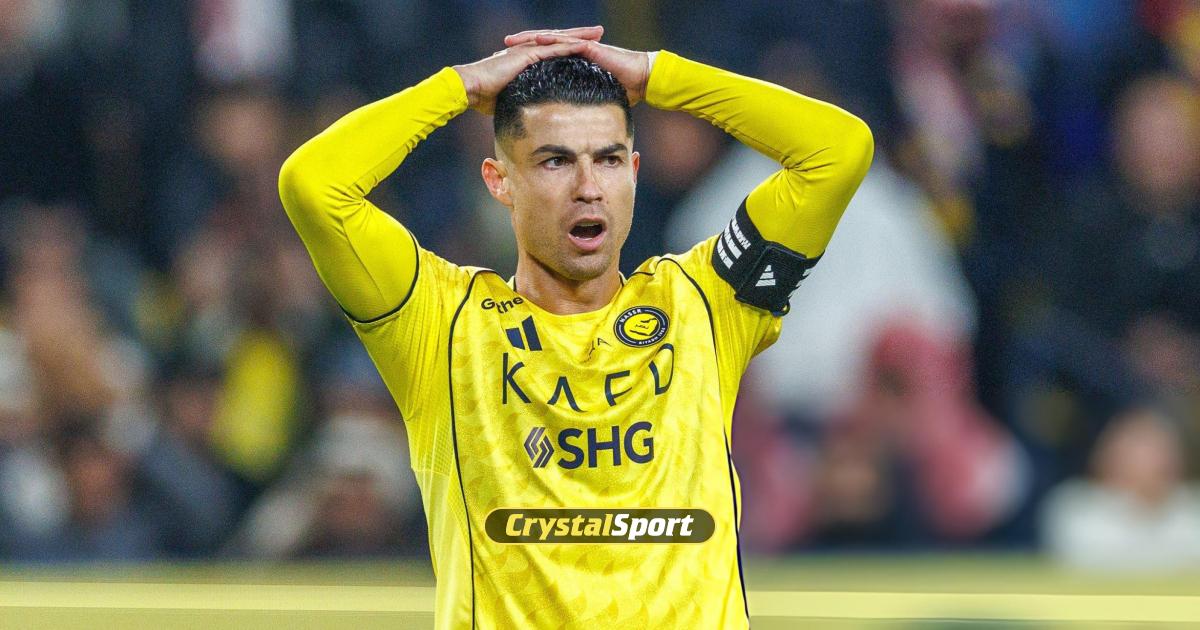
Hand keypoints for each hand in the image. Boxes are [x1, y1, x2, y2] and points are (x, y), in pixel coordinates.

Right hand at [453, 26, 603, 113]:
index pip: (552, 49)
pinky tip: (583, 45)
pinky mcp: (525, 55)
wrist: (470, 88)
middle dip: (580, 35)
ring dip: (579, 36)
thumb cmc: (483, 96)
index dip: (569, 46)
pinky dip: (568, 46)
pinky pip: (551, 49)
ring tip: (597, 33)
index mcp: (525, 59)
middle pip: (559, 40)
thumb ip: (520, 99)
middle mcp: (527, 50)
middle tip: (599, 32)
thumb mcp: (508, 97)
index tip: (587, 46)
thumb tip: (527, 114)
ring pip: (558, 40)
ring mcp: (526, 51)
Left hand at [503, 29, 651, 104]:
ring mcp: (583, 47)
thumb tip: (571, 126)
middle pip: (544, 45)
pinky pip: (568, 42)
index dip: (526, 58)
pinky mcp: (590, 48)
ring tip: (513, 41)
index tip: (507, 62)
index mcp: (573, 61)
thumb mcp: (594, 100)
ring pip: (552, 39)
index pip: (545, 57)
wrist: (642, 80)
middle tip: (502, 46)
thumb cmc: (623, 90)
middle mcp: (575, 51)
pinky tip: (537, 41)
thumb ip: (581, 107)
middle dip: (522, 45)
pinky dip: (552, 40)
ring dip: (531, 39)